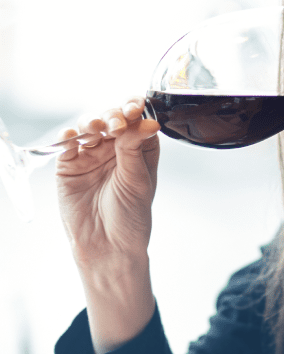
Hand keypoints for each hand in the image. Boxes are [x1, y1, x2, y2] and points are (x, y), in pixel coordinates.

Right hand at [56, 96, 160, 271]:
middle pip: (112, 119)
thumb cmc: (130, 216)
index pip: (137, 120)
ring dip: (92, 122)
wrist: (107, 245)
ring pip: (89, 127)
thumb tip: (146, 121)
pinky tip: (74, 136)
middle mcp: (116, 148)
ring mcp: (91, 155)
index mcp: (139, 149)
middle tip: (116, 124)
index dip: (135, 110)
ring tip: (97, 127)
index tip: (135, 107)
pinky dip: (68, 137)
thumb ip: (135, 149)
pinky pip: (67, 144)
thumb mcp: (138, 180)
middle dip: (113, 116)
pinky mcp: (69, 165)